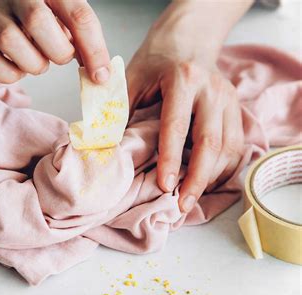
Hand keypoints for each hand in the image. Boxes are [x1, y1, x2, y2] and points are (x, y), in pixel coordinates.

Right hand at [0, 0, 109, 83]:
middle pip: (36, 20)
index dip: (93, 49)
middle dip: (57, 52)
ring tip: (39, 61)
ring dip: (33, 64)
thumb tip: (100, 75)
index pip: (77, 14)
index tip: (101, 76)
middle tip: (60, 58)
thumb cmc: (47, 19)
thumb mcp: (69, 22)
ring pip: (9, 41)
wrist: (6, 8)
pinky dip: (9, 74)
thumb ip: (86, 44)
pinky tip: (19, 67)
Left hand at [127, 31, 243, 212]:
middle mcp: (212, 90)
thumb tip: (108, 148)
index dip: (170, 160)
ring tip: (191, 199)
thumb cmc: (155, 62)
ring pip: (229, 147)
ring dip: (211, 177)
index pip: (177, 127)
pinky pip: (237, 145)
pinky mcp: (236, 108)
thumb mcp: (131, 79)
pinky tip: (206, 181)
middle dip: (198, 178)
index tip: (165, 186)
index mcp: (183, 79)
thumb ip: (120, 110)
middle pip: (211, 142)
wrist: (187, 39)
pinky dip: (223, 168)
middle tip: (183, 205)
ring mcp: (229, 99)